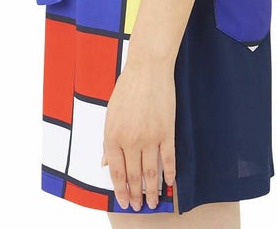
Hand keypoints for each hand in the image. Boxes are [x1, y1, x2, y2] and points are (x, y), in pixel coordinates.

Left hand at [101, 58, 176, 210]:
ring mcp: (149, 137)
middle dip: (135, 194)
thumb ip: (109, 140)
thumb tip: (106, 163)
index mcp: (112, 136)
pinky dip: (169, 174)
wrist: (147, 69)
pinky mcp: (166, 131)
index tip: (123, 202)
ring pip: (150, 172)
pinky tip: (170, 183)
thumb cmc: (127, 88)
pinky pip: (168, 158)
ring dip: (152, 190)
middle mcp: (130, 140)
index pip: (116, 172)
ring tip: (154, 202)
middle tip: (138, 207)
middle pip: (133, 175)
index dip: (120, 190)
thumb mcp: (110, 114)